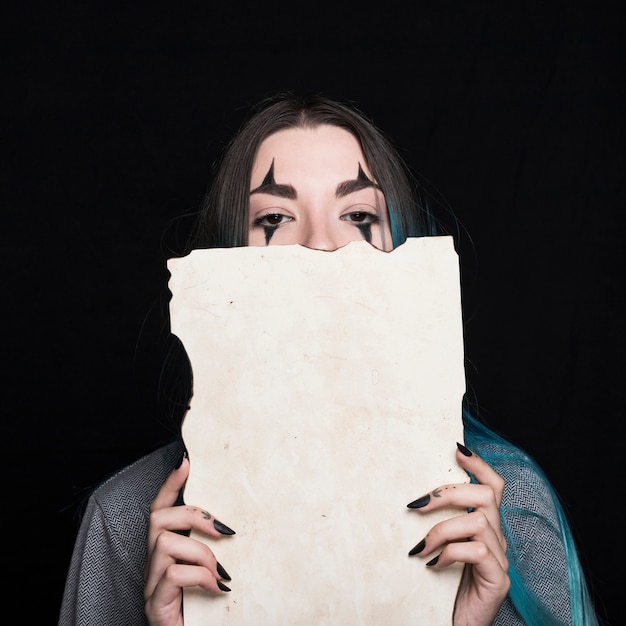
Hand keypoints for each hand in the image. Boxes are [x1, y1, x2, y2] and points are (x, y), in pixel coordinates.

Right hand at [144, 454, 234, 625]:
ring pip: (164, 543)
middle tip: (225, 531)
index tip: (186, 462)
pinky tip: (216, 588)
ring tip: (220, 572)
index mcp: (166, 552)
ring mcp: (151, 584)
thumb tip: (236, 526)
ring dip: (200, 553)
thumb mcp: (211, 569)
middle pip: (158, 518)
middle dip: (193, 515)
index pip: (160, 509)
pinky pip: (173, 574)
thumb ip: (215, 548)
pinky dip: (199, 576)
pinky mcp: (154, 605)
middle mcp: (153, 564)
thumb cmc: (205, 607)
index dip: (170, 484)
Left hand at [407, 443, 509, 625]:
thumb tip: (410, 498)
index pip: (494, 485)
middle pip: (486, 495)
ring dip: (442, 529)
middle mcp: (497, 539)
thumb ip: (436, 522)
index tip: (456, 449)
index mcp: (485, 526)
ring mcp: (501, 560)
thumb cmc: (440, 586)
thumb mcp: (438, 547)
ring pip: (478, 521)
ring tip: (419, 548)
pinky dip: (449, 553)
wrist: (455, 625)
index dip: (479, 464)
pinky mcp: (498, 580)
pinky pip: (476, 551)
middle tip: (415, 506)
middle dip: (447, 493)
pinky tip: (432, 565)